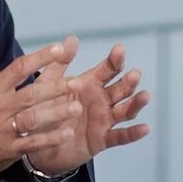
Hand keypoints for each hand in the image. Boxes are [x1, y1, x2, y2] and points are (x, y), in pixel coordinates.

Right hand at [0, 24, 81, 181]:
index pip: (19, 68)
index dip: (39, 58)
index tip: (58, 48)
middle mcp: (1, 106)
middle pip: (31, 94)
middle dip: (55, 88)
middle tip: (77, 82)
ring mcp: (5, 129)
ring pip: (33, 119)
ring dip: (56, 113)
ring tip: (77, 107)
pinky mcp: (9, 149)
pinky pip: (31, 143)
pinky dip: (49, 139)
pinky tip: (66, 133)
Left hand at [25, 37, 150, 175]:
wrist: (37, 142)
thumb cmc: (43, 109)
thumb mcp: (48, 85)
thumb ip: (60, 63)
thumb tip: (72, 38)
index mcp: (89, 84)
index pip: (107, 70)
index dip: (114, 60)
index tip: (119, 49)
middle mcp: (101, 100)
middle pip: (120, 89)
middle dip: (128, 81)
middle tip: (135, 73)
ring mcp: (104, 120)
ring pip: (125, 110)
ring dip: (136, 103)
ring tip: (145, 96)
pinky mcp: (102, 139)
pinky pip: (120, 136)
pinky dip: (133, 133)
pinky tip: (145, 128)